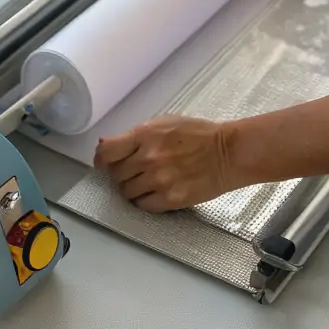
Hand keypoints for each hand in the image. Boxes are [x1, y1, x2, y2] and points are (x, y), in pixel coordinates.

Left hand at [94, 116, 237, 212]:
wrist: (227, 153)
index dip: (101, 160)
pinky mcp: (170, 199)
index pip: (107, 152)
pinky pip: (144, 205)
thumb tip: (106, 145)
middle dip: (122, 173)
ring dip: (133, 188)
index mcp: (145, 135)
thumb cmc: (198, 135)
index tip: (103, 164)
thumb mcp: (163, 123)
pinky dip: (146, 201)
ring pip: (128, 192)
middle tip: (136, 170)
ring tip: (149, 181)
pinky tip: (157, 192)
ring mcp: (159, 180)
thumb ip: (135, 135)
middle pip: (116, 175)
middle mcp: (148, 158)